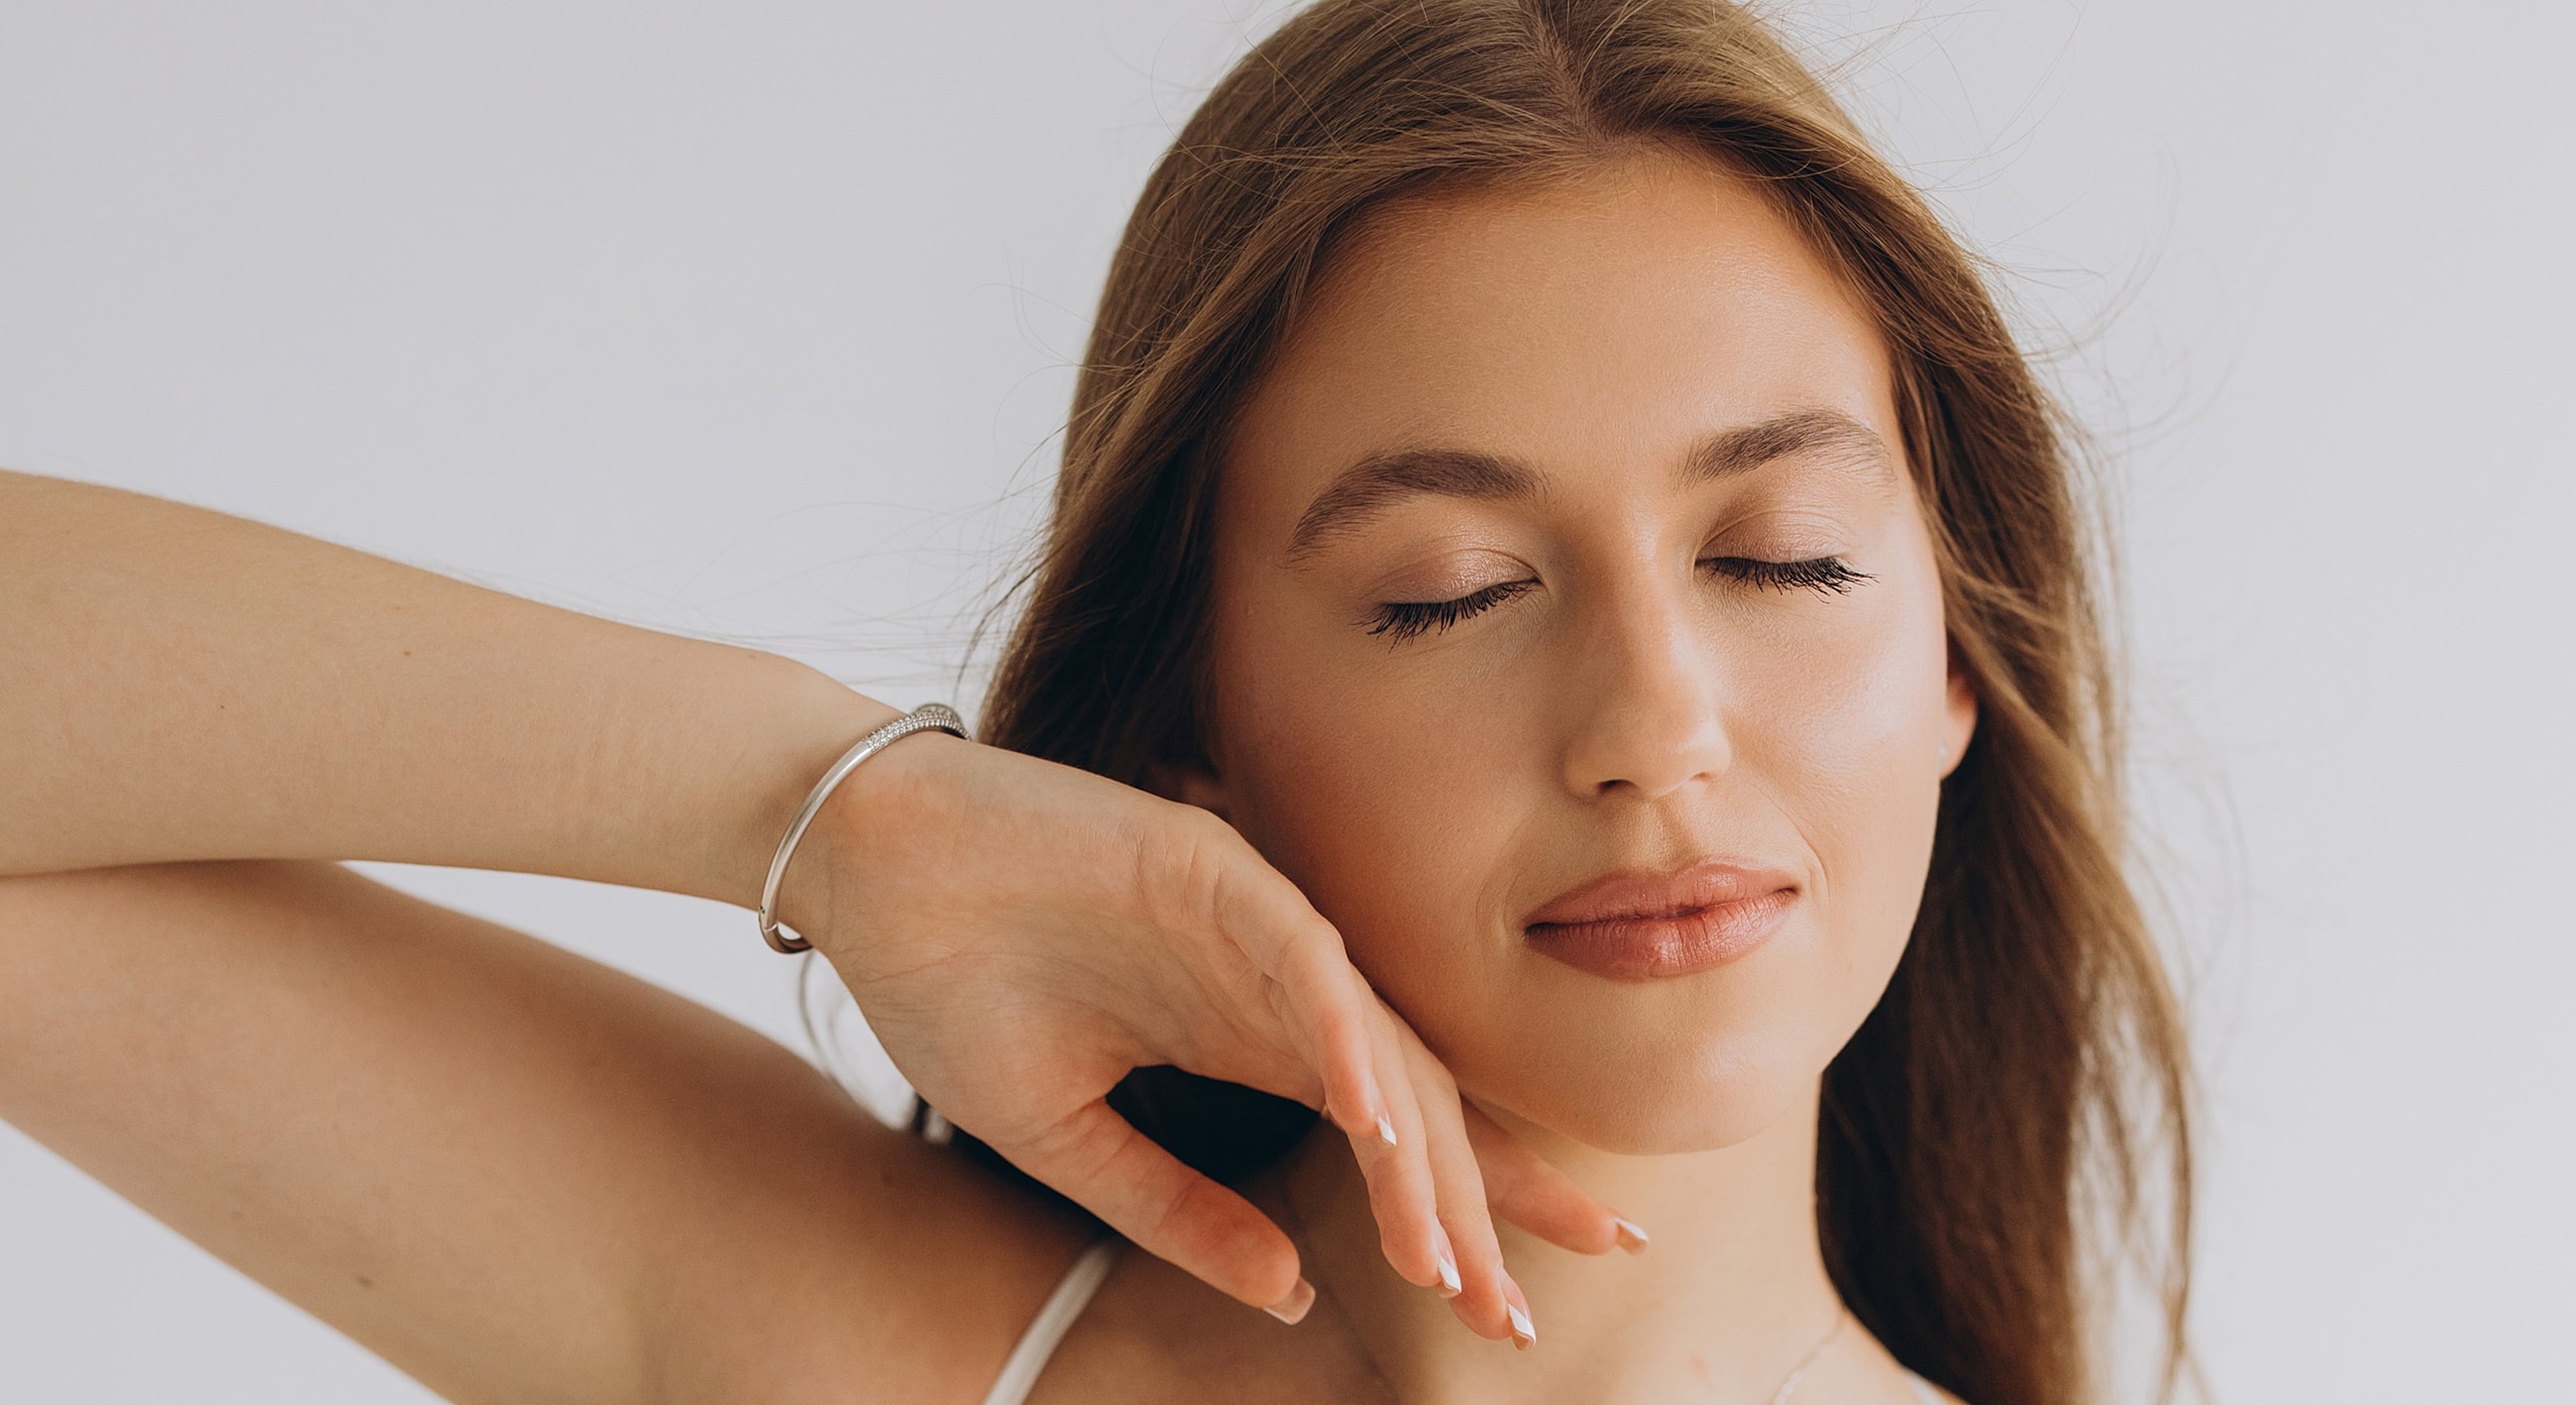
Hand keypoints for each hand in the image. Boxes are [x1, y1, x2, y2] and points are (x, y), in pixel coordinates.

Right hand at [782, 730, 1628, 1339]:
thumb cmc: (951, 984)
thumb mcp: (1067, 1138)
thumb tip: (1297, 1297)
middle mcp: (1276, 985)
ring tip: (1444, 1256)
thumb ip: (1179, 1213)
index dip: (1455, 1215)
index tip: (1505, 1316)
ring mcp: (1253, 922)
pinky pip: (1301, 959)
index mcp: (1250, 1041)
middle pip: (1414, 1097)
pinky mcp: (1210, 866)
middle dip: (1477, 1204)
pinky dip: (1339, 1037)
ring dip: (1410, 1151)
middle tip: (1514, 1314)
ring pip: (1370, 1042)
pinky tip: (1366, 1122)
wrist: (862, 865)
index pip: (1387, 1136)